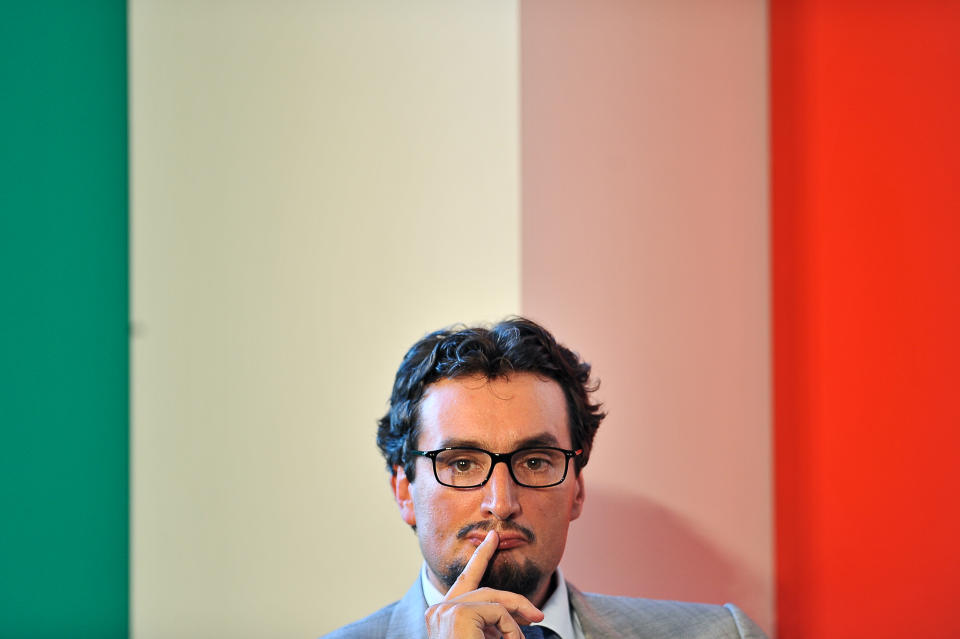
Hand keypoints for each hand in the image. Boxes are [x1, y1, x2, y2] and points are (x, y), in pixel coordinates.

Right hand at [424, 530, 543, 638]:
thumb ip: (493, 626)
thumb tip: (517, 619)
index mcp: (443, 616)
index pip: (465, 581)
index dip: (481, 558)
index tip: (493, 538)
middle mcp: (438, 610)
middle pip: (486, 591)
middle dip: (515, 602)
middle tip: (539, 615)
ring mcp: (445, 611)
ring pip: (495, 600)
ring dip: (514, 625)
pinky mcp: (457, 614)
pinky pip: (497, 612)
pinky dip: (510, 631)